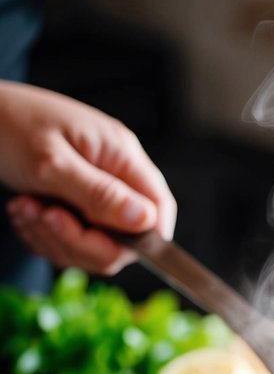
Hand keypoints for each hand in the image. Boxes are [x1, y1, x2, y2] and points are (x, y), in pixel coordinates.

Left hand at [0, 81, 176, 275]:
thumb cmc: (8, 126)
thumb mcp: (52, 163)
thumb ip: (99, 194)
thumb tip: (145, 220)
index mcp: (121, 155)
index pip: (158, 209)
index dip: (142, 239)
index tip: (100, 245)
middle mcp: (115, 175)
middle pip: (125, 239)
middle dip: (81, 241)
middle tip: (44, 217)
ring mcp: (93, 191)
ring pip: (94, 247)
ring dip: (54, 239)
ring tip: (24, 209)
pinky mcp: (72, 204)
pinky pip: (70, 242)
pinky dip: (43, 236)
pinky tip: (23, 211)